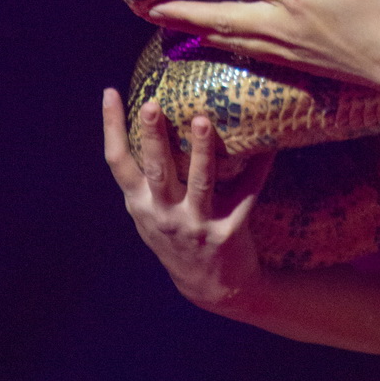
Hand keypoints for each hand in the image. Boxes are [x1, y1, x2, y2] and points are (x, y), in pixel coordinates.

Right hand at [102, 89, 273, 309]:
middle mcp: (164, 215)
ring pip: (199, 182)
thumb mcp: (151, 214)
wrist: (211, 287)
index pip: (118, 163)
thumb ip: (147, 180)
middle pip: (157, 170)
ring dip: (200, 150)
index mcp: (141, 205)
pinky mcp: (228, 231)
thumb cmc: (178, 237)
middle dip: (153, 137)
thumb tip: (148, 118)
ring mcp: (196, 224)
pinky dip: (258, 168)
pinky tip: (269, 146)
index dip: (111, 128)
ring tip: (203, 120)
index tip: (110, 93)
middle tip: (151, 105)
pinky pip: (246, 193)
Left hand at [149, 0, 379, 100]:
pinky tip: (216, 41)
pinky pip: (248, 51)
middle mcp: (281, 25)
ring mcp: (285, 49)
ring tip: (171, 24)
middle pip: (221, 16)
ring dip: (196, 29)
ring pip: (229, 38)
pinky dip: (224, 43)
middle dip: (183, 12)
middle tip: (151, 8)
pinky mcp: (293, 63)